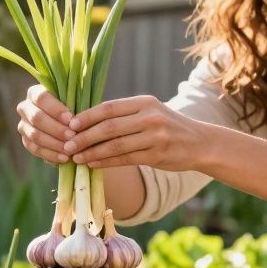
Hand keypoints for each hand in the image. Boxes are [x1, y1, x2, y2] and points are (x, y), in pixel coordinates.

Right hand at [15, 85, 74, 164]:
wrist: (64, 122)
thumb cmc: (71, 108)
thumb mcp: (73, 102)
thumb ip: (73, 105)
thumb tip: (74, 119)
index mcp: (34, 93)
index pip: (41, 98)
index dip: (55, 109)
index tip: (70, 119)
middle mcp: (24, 108)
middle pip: (37, 118)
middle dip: (56, 129)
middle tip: (72, 136)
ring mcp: (23, 125)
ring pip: (35, 135)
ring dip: (54, 143)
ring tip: (69, 149)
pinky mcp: (26, 141)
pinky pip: (35, 149)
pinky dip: (50, 154)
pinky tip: (64, 158)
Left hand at [65, 96, 208, 171]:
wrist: (200, 143)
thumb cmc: (168, 127)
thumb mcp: (150, 112)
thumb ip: (124, 115)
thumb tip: (87, 121)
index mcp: (144, 102)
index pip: (109, 107)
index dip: (87, 117)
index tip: (69, 125)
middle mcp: (150, 117)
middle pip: (109, 127)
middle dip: (84, 137)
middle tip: (67, 145)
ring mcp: (155, 137)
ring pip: (115, 145)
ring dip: (92, 152)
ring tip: (76, 157)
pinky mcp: (157, 155)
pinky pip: (125, 159)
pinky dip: (106, 163)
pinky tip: (93, 164)